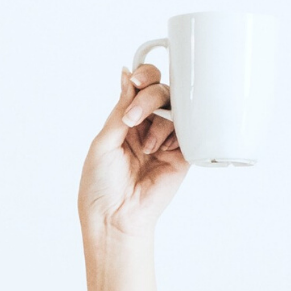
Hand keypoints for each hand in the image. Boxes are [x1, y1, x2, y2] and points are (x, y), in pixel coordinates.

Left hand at [78, 64, 187, 241]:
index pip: (141, 87)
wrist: (115, 216)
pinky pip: (190, 132)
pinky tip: (162, 150)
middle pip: (162, 92)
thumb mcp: (104, 141)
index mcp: (126, 120)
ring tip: (147, 148)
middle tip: (132, 120)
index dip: (144, 77)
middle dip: (149, 99)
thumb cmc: (101, 184)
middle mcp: (148, 127)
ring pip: (176, 109)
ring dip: (161, 122)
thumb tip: (127, 73)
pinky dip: (177, 133)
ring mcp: (166, 140)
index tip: (137, 81)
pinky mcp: (182, 156)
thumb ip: (120, 108)